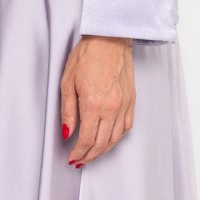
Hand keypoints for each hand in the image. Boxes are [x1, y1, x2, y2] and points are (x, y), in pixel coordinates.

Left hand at [60, 35, 134, 166]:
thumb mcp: (68, 82)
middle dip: (89, 156)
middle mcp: (111, 107)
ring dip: (103, 150)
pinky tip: (110, 140)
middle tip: (80, 161)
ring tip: (93, 155)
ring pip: (115, 138)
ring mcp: (124, 105)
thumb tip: (67, 133)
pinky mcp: (131, 100)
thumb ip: (68, 111)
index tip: (72, 157)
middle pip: (102, 143)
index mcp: (93, 104)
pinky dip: (117, 137)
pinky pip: (126, 126)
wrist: (109, 38)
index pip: (87, 139)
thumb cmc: (87, 54)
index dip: (78, 153)